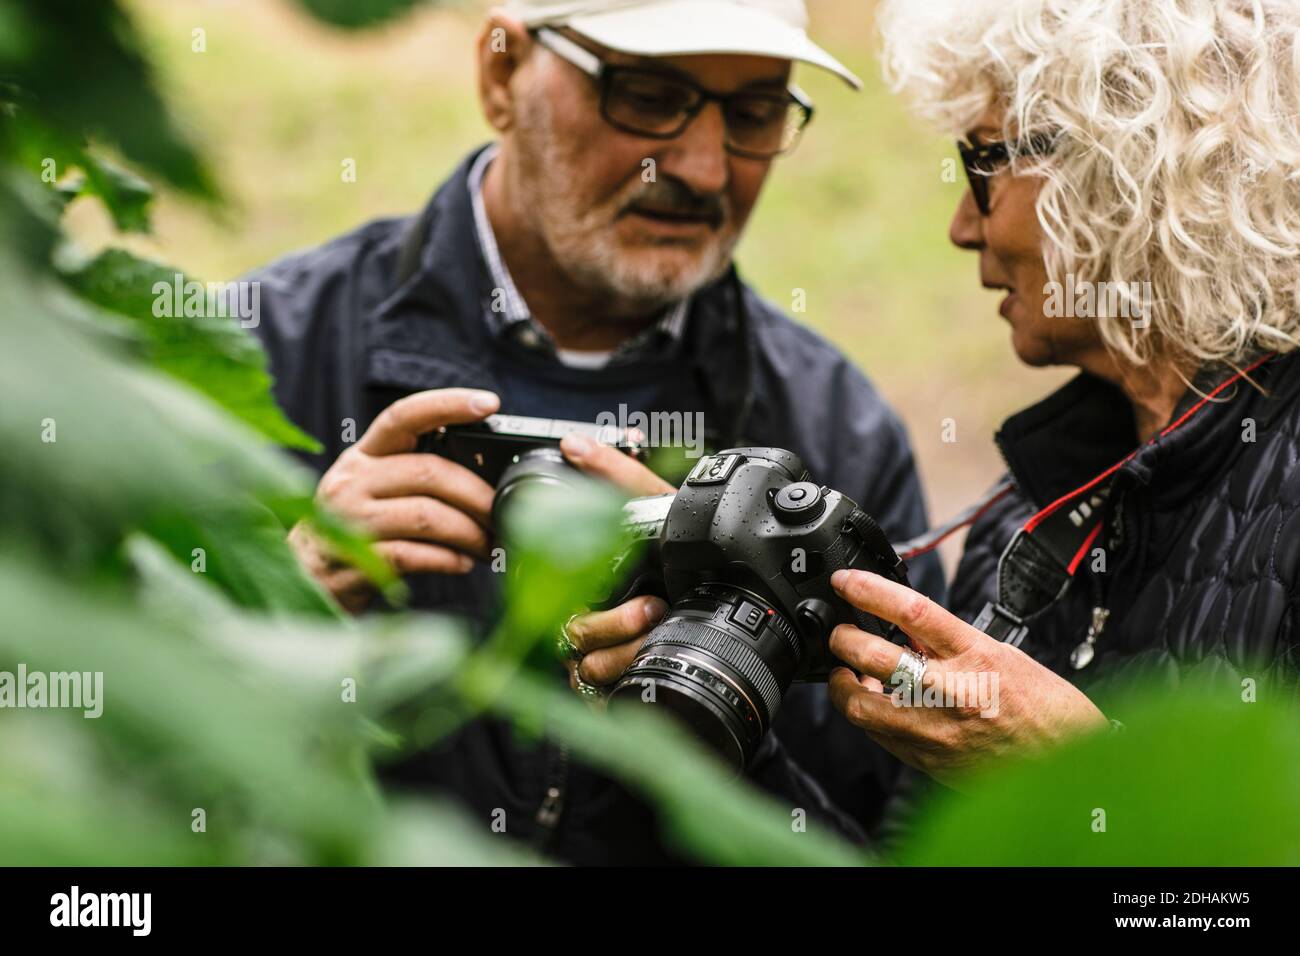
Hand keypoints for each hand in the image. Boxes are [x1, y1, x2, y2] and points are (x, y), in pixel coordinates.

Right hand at [289, 388, 500, 612]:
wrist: (302, 581)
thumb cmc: (354, 532)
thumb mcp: (375, 491)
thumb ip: (417, 477)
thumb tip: (489, 479)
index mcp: (363, 457)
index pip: (404, 416)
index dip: (447, 404)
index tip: (488, 403)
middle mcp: (351, 482)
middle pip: (429, 472)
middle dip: (479, 495)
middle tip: (504, 515)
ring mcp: (347, 523)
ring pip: (426, 516)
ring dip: (470, 533)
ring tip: (490, 546)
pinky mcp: (350, 564)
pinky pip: (411, 556)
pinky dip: (446, 559)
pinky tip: (461, 564)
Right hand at [556, 433, 674, 696]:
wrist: (728, 595)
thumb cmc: (680, 553)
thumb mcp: (655, 507)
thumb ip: (615, 475)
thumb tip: (573, 443)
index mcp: (585, 582)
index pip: (556, 595)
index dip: (589, 596)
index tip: (637, 595)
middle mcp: (587, 622)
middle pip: (572, 637)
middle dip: (615, 627)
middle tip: (655, 609)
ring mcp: (598, 658)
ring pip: (587, 667)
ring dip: (627, 651)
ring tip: (662, 629)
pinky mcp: (612, 689)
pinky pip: (602, 695)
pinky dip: (628, 682)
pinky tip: (655, 664)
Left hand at [826, 569, 1108, 788]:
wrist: (1069, 765)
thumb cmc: (1044, 709)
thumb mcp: (1002, 656)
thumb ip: (950, 643)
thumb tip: (906, 629)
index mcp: (976, 655)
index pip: (912, 610)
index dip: (870, 590)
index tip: (845, 581)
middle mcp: (952, 692)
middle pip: (874, 656)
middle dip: (843, 640)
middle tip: (839, 633)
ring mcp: (937, 730)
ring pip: (862, 706)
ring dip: (843, 686)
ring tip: (846, 673)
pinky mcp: (928, 760)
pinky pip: (879, 736)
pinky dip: (868, 716)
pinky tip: (873, 704)